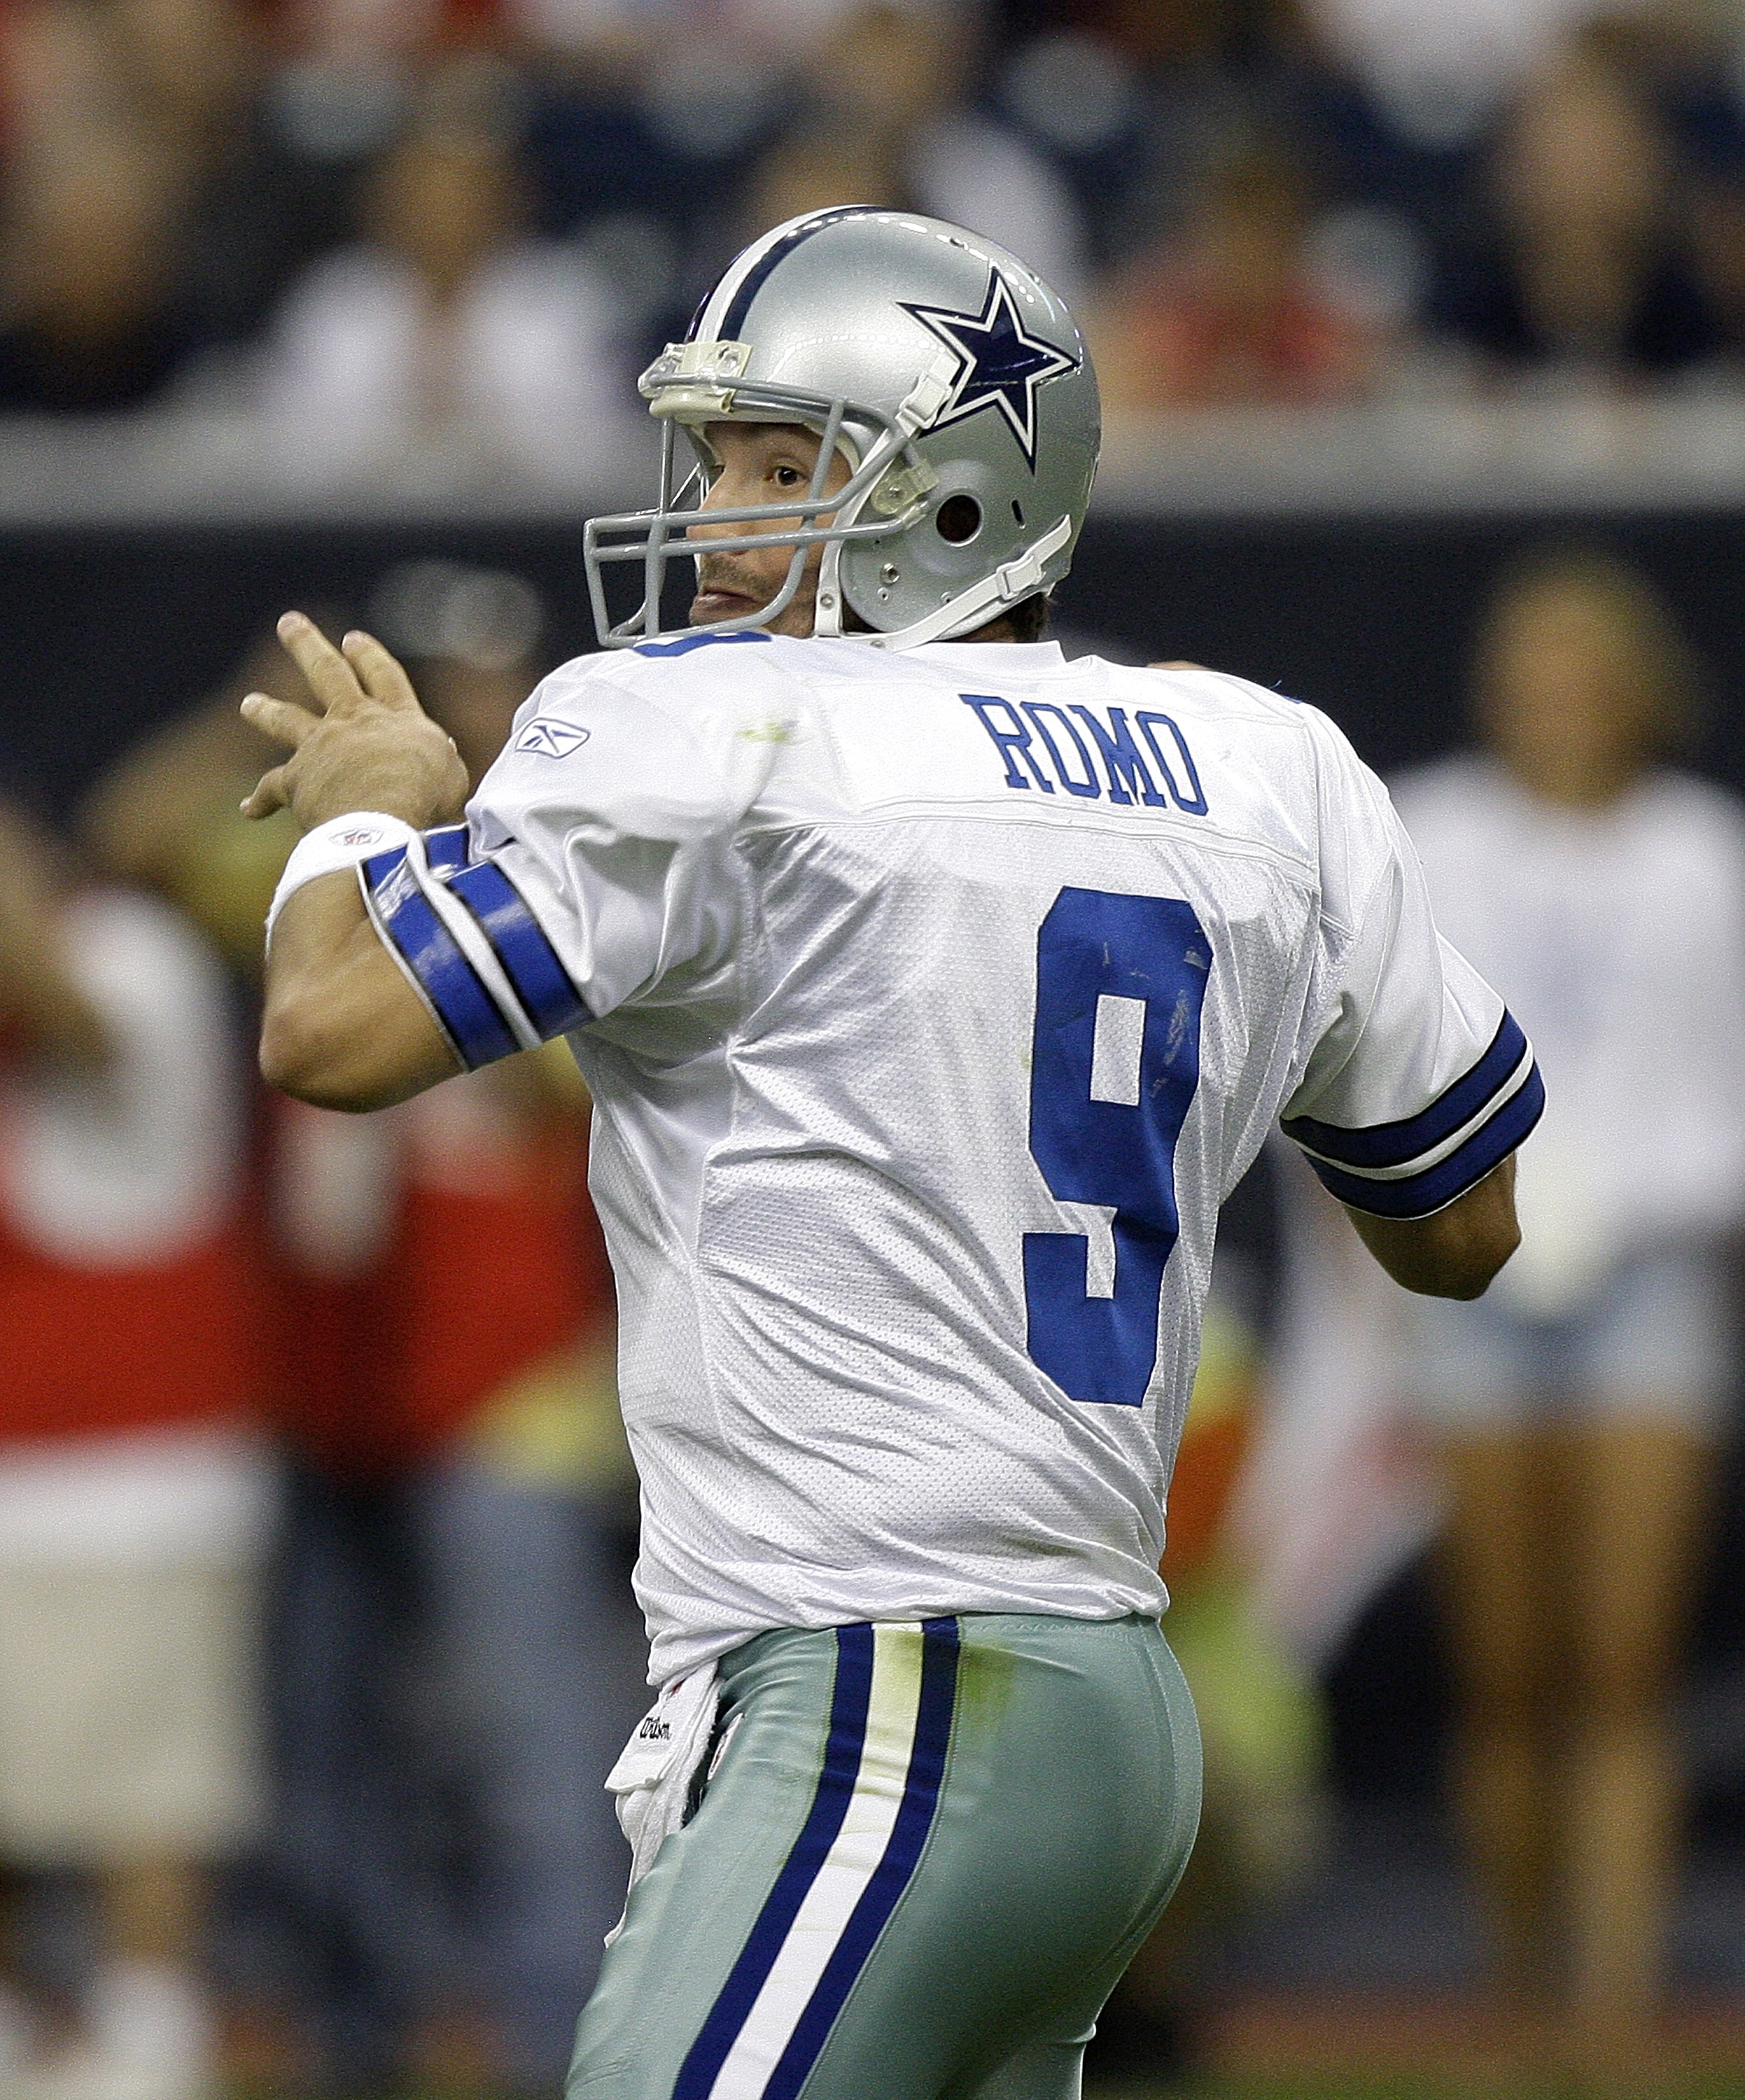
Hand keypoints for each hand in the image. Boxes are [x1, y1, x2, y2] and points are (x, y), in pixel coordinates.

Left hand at [240, 612, 469, 831]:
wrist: (382, 821)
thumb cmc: (426, 800)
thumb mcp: (451, 775)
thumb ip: (442, 759)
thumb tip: (442, 752)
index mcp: (399, 718)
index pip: (383, 677)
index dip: (368, 656)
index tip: (353, 639)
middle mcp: (354, 722)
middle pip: (327, 673)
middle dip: (307, 645)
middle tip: (290, 623)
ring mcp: (321, 746)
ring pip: (287, 719)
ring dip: (266, 709)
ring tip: (251, 703)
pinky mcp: (296, 778)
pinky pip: (273, 787)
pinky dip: (261, 800)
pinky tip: (250, 808)